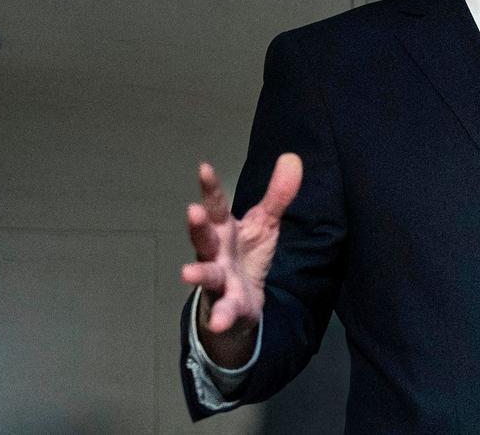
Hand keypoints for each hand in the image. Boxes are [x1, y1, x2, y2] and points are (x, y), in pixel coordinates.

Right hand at [181, 153, 301, 365]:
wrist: (240, 302)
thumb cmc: (246, 256)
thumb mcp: (265, 223)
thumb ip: (277, 195)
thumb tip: (292, 159)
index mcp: (224, 230)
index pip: (216, 205)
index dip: (210, 187)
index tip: (204, 168)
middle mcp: (215, 253)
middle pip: (204, 237)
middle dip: (197, 226)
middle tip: (192, 211)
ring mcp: (219, 280)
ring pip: (207, 274)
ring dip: (198, 273)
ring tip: (187, 272)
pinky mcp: (228, 305)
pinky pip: (224, 311)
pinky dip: (222, 316)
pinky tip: (221, 320)